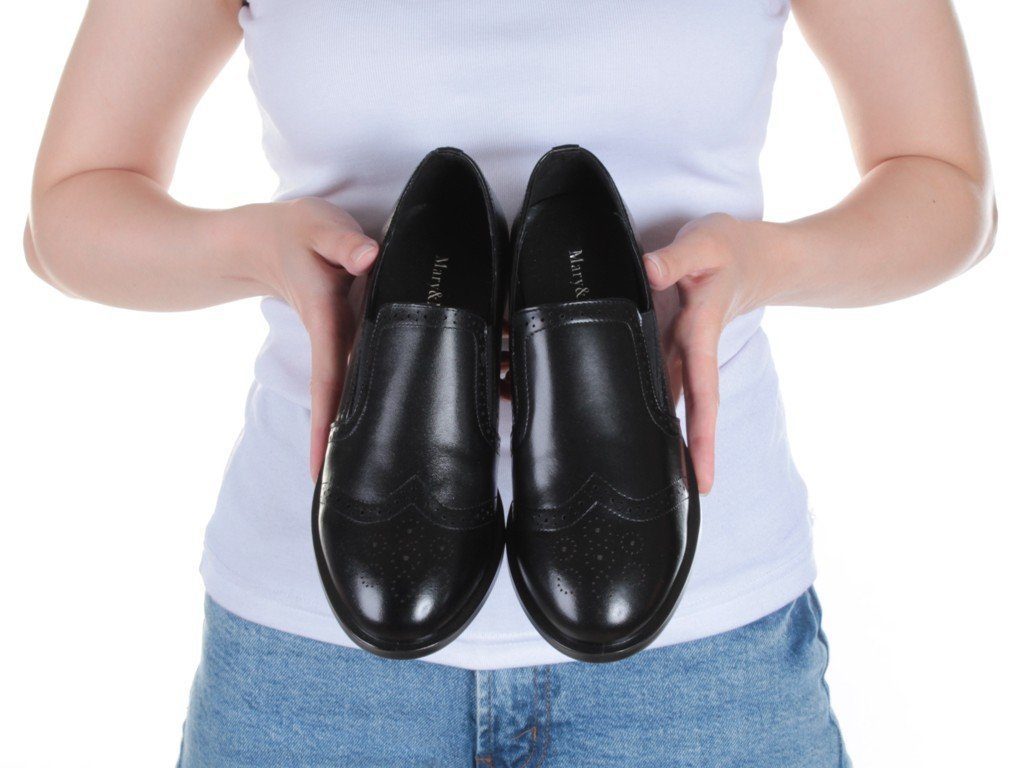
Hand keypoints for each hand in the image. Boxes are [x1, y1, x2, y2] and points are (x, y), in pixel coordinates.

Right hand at [247, 198, 379, 479]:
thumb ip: (344, 243)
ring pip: (341, 393)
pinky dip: (350, 403)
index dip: (326, 425)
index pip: (329, 382)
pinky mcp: (338, 336)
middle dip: (335, 447)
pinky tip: (363, 425)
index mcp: (326, 321)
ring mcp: (333, 341)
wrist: (259, 239)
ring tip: (356, 473)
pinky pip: (345, 376)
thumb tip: (370, 256)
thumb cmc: (292, 232)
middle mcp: (330, 339)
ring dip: (344, 429)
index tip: (319, 469)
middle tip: (346, 491)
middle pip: (335, 402)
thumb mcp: (318, 227)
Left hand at [643, 214, 780, 493]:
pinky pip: (669, 384)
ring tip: (665, 481)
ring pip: (680, 403)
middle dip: (693, 455)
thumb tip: (648, 270)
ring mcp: (686, 351)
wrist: (760, 256)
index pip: (701, 393)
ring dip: (675, 438)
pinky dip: (661, 410)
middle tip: (688, 498)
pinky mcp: (677, 345)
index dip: (700, 435)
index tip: (701, 475)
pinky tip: (646, 434)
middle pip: (694, 412)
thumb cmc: (731, 249)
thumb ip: (675, 258)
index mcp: (701, 333)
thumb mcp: (704, 242)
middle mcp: (694, 350)